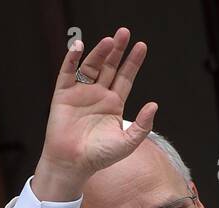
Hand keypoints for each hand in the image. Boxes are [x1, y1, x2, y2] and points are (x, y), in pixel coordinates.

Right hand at [35, 27, 156, 198]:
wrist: (73, 164)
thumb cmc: (99, 157)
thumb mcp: (127, 143)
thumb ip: (142, 125)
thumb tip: (154, 104)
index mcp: (114, 103)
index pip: (126, 77)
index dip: (133, 62)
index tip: (142, 46)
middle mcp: (98, 94)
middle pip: (110, 67)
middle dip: (117, 51)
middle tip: (124, 33)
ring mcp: (81, 93)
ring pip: (91, 67)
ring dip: (99, 53)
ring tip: (109, 41)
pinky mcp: (64, 94)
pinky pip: (68, 73)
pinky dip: (72, 60)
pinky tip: (78, 48)